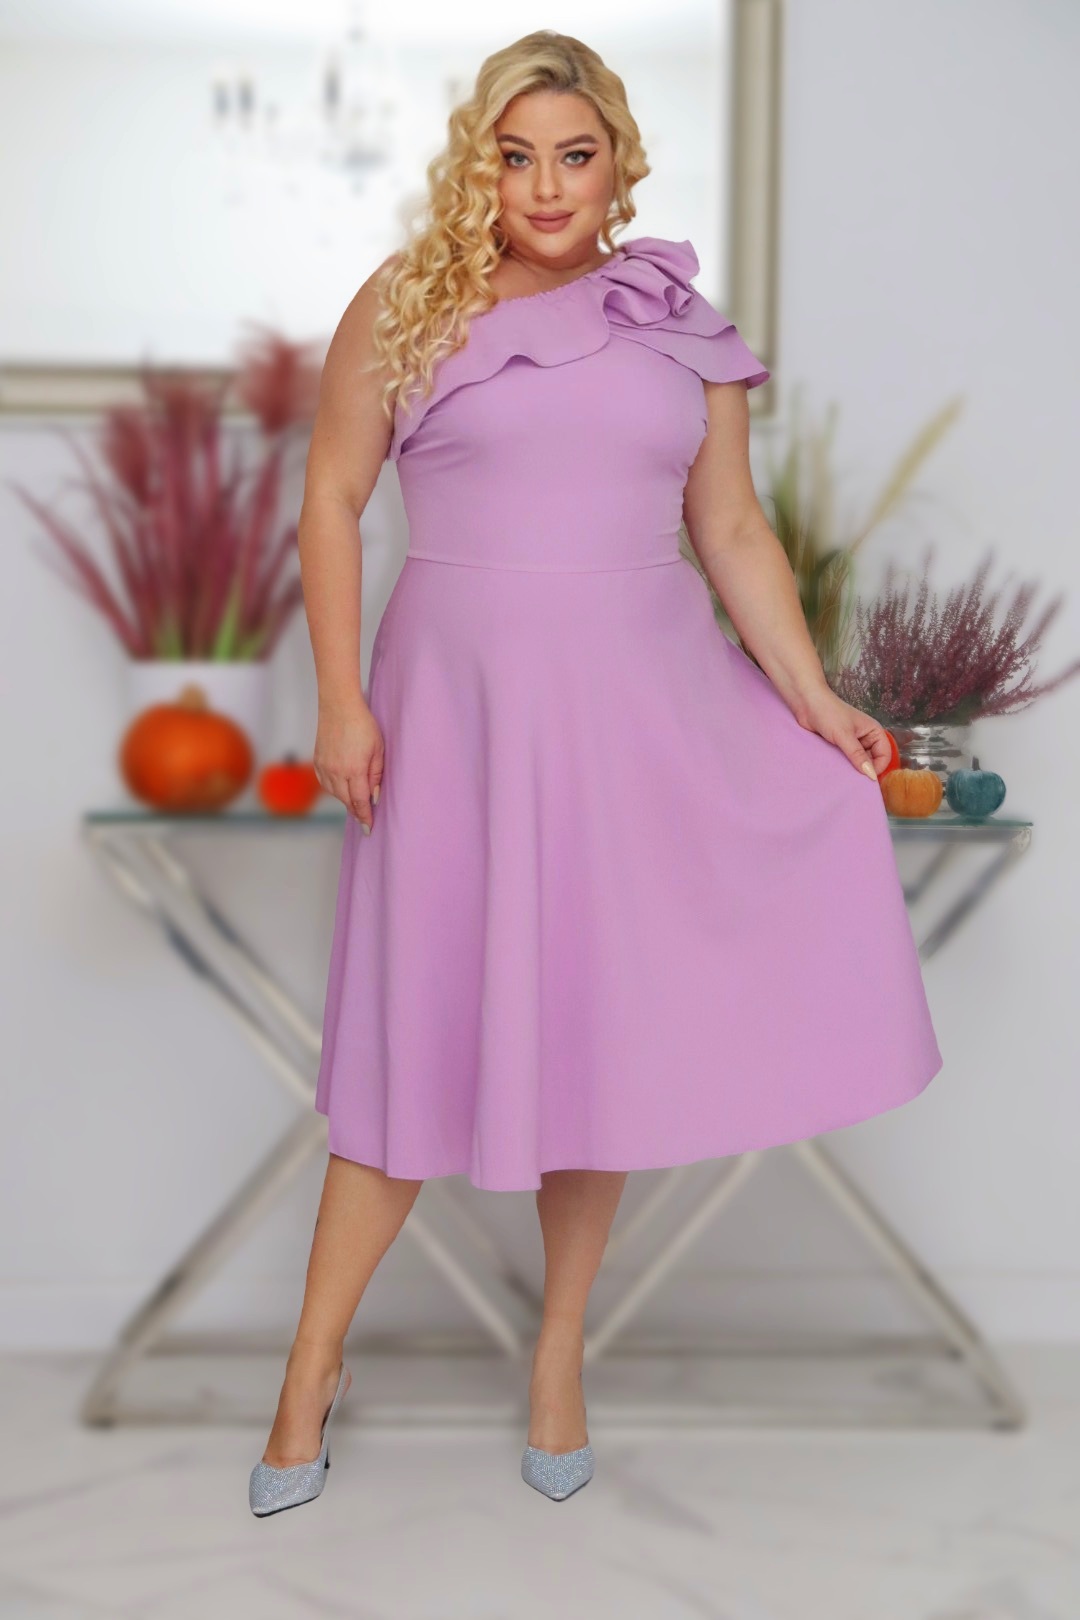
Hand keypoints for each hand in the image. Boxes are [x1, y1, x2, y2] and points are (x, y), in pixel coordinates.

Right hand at [313, 695, 383, 831]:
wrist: (339, 706)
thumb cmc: (363, 725)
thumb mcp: (378, 749)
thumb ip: (376, 775)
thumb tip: (374, 796)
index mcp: (354, 769)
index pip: (359, 801)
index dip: (365, 816)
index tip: (368, 828)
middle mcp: (337, 771)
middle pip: (346, 801)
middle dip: (356, 811)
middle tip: (364, 819)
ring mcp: (325, 767)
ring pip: (335, 794)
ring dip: (346, 800)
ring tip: (355, 804)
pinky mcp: (318, 761)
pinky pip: (325, 783)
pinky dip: (334, 790)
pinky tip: (342, 789)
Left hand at [792, 686, 889, 780]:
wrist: (806, 703)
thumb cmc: (828, 713)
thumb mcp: (844, 735)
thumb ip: (857, 755)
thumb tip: (871, 775)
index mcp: (873, 731)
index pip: (884, 754)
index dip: (879, 766)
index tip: (867, 778)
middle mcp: (865, 737)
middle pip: (872, 760)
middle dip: (865, 770)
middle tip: (855, 781)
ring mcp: (852, 742)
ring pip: (858, 761)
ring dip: (852, 769)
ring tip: (845, 777)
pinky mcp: (839, 746)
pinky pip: (845, 760)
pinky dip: (842, 766)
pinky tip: (837, 772)